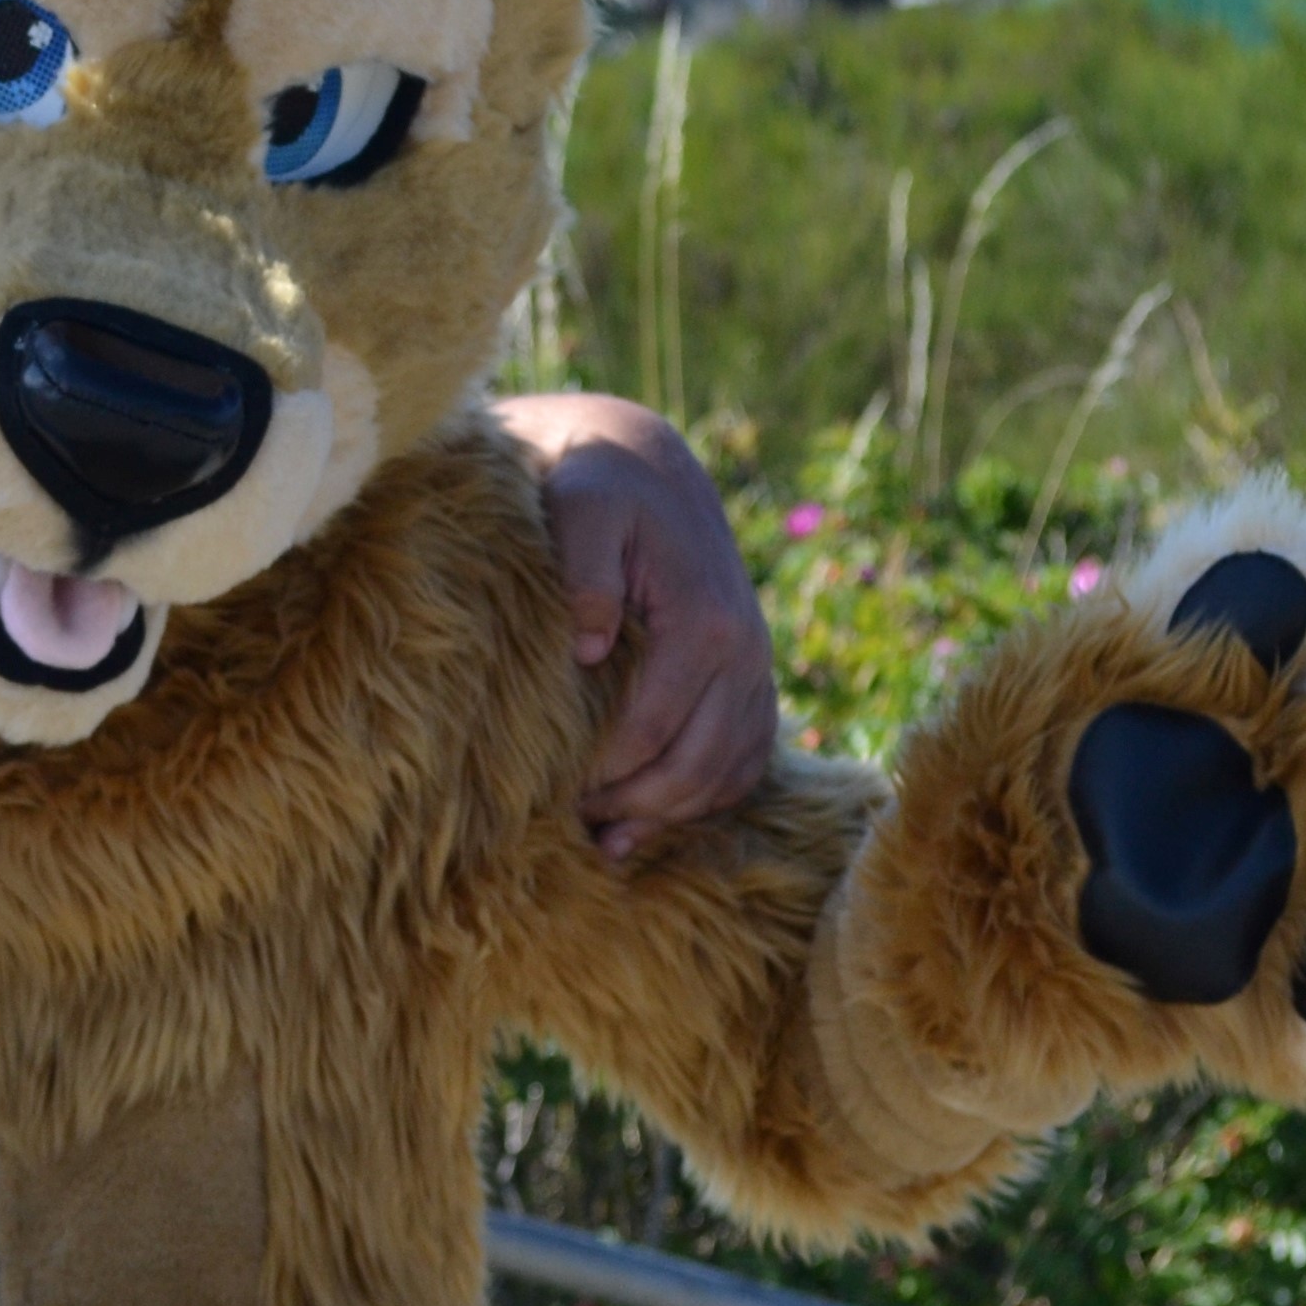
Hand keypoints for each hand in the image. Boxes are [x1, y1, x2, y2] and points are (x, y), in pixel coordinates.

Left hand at [486, 392, 778, 843]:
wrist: (647, 467)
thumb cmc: (599, 488)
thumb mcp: (582, 509)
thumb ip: (583, 572)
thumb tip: (588, 648)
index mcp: (705, 625)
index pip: (651, 731)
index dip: (602, 775)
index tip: (550, 795)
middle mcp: (744, 654)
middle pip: (694, 766)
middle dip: (634, 806)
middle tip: (572, 824)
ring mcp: (755, 669)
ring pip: (726, 772)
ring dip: (671, 813)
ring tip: (609, 838)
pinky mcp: (752, 677)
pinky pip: (747, 757)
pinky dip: (709, 796)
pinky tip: (658, 818)